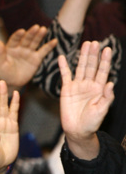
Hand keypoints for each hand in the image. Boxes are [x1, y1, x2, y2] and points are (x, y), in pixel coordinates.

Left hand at [0, 24, 56, 89]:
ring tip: (44, 29)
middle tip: (37, 27)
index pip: (15, 39)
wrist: (11, 83)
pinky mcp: (36, 59)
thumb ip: (0, 53)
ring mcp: (28, 52)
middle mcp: (20, 48)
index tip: (22, 31)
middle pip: (26, 39)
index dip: (18, 35)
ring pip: (35, 42)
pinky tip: (54, 41)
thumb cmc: (3, 73)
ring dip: (39, 36)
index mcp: (10, 48)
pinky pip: (43, 51)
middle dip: (31, 33)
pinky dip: (49, 46)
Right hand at [60, 41, 112, 158]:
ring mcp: (78, 86)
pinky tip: (63, 57)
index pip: (103, 71)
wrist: (77, 130)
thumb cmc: (92, 122)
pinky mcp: (66, 90)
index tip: (107, 49)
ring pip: (80, 68)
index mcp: (99, 89)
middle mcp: (89, 85)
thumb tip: (110, 83)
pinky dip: (63, 66)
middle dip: (93, 55)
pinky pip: (65, 75)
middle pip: (91, 66)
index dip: (105, 61)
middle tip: (94, 43)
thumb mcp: (102, 110)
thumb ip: (107, 97)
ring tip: (85, 45)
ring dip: (82, 56)